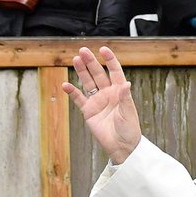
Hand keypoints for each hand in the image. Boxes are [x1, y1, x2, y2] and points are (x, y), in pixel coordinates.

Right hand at [61, 46, 141, 163]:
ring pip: (88, 83)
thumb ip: (125, 98)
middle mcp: (108, 93)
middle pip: (98, 74)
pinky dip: (72, 92)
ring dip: (82, 71)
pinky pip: (79, 99)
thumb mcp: (128, 113)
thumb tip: (126, 83)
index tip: (103, 49)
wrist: (121, 147)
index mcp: (120, 91)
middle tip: (83, 51)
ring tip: (75, 60)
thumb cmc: (129, 130)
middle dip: (91, 62)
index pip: (114, 71)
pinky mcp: (88, 111)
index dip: (109, 60)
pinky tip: (65, 84)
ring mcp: (97, 101)